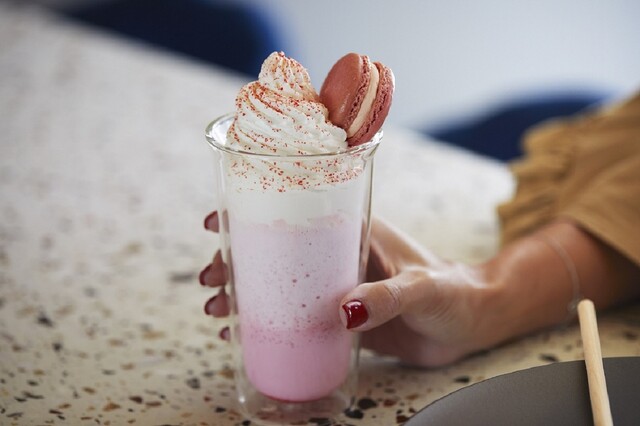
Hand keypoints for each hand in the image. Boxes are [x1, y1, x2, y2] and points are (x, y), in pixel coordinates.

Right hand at [200, 211, 496, 363]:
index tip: (219, 220)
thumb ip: (387, 297)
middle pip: (277, 251)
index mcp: (354, 230)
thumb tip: (344, 311)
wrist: (469, 323)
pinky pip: (295, 317)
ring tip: (218, 308)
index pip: (298, 211)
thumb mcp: (421, 288)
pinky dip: (267, 323)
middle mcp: (338, 255)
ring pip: (279, 284)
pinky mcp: (340, 318)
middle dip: (237, 260)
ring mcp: (335, 286)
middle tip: (212, 276)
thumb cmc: (452, 292)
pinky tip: (243, 334)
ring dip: (244, 292)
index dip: (254, 212)